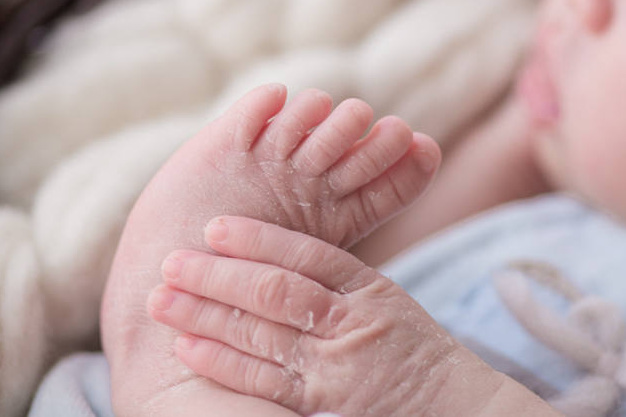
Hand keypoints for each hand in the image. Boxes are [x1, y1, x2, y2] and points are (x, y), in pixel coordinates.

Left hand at [146, 216, 496, 416]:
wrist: (461, 407)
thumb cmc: (415, 354)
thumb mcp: (388, 305)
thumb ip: (339, 285)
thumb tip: (276, 258)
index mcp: (371, 289)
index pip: (306, 254)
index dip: (257, 238)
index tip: (214, 226)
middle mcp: (353, 321)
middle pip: (276, 288)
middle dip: (218, 273)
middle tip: (171, 260)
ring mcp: (338, 364)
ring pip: (263, 330)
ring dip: (207, 312)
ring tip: (164, 298)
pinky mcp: (327, 403)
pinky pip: (266, 379)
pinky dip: (224, 361)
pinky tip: (189, 346)